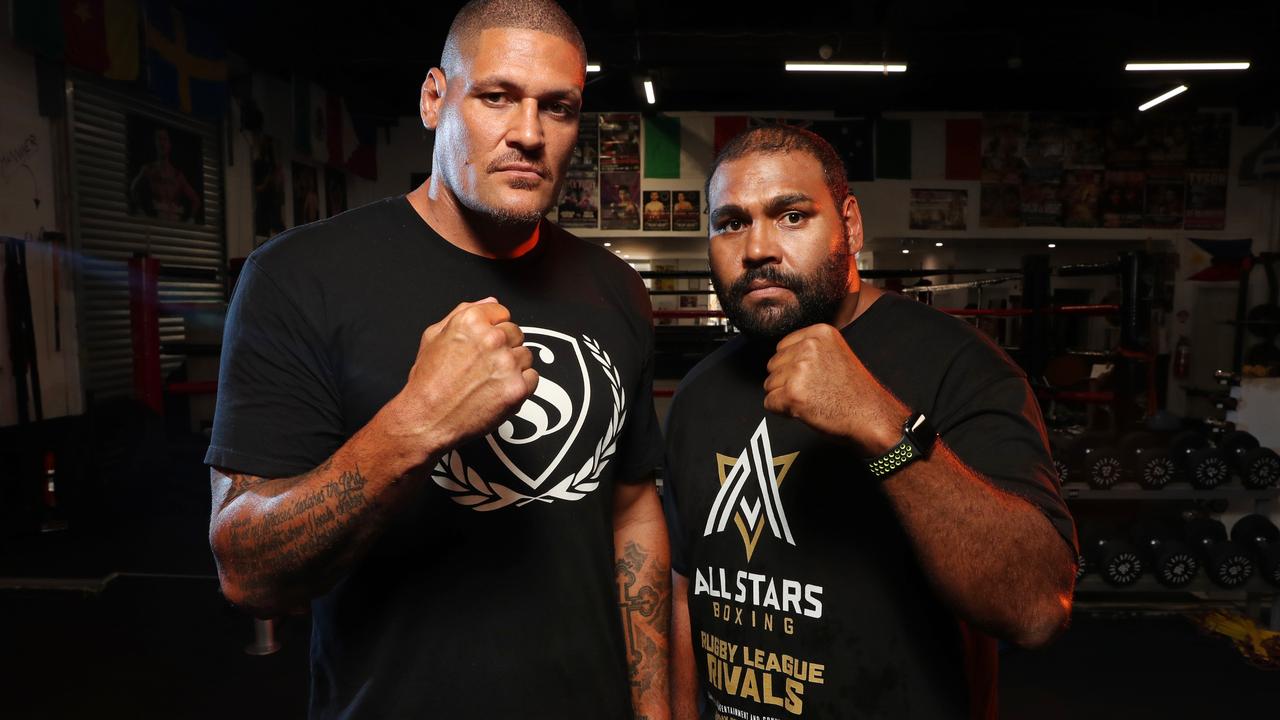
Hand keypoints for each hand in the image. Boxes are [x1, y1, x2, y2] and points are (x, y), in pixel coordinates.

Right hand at [386, 298, 537, 462]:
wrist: (426, 420)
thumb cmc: (427, 383)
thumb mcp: (433, 336)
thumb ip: (463, 313)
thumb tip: (490, 303)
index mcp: (471, 321)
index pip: (502, 313)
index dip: (493, 329)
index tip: (485, 343)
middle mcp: (491, 339)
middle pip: (516, 333)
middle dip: (504, 347)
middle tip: (483, 366)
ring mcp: (506, 364)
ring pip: (526, 356)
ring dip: (513, 367)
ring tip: (488, 381)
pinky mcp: (517, 388)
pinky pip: (532, 378)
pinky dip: (520, 386)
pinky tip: (498, 391)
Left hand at [762, 324, 903, 454]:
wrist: (872, 417)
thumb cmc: (856, 392)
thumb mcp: (836, 355)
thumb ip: (810, 350)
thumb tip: (782, 358)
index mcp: (820, 333)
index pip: (782, 347)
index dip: (792, 367)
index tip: (810, 378)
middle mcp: (808, 347)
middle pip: (773, 365)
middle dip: (785, 381)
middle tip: (811, 392)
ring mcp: (800, 369)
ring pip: (769, 384)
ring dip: (783, 397)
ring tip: (811, 401)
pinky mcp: (793, 393)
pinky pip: (769, 403)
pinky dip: (782, 411)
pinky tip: (804, 410)